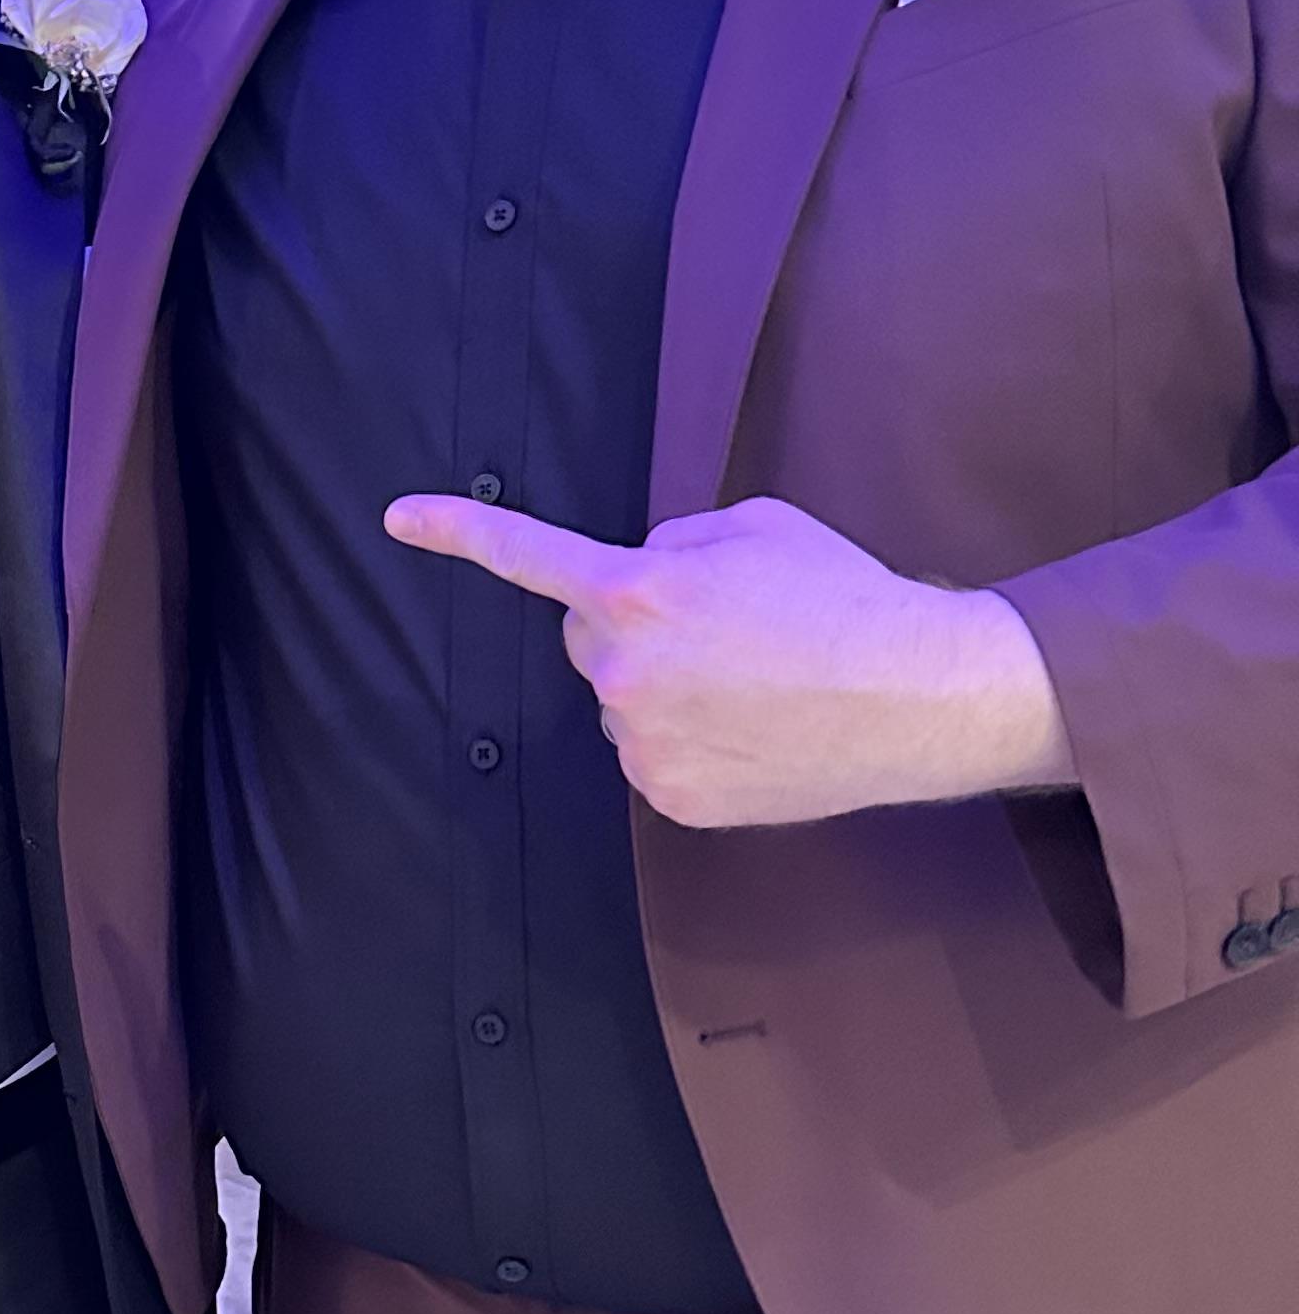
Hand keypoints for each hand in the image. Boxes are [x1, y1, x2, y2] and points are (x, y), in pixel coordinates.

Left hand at [380, 490, 1075, 827]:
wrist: (918, 695)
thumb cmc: (842, 596)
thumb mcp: (754, 526)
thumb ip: (671, 542)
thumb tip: (642, 571)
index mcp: (636, 589)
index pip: (526, 554)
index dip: (456, 530)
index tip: (395, 517)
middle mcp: (623, 670)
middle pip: (588, 638)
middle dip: (634, 627)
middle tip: (721, 631)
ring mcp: (641, 742)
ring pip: (623, 702)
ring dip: (666, 688)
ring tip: (755, 682)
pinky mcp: (670, 796)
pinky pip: (654, 755)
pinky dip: (690, 742)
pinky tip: (753, 729)